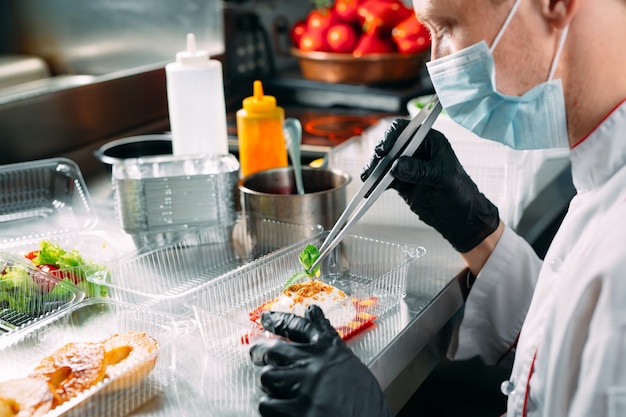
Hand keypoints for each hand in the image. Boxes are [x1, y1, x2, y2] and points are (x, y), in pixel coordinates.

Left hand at [249, 305, 392, 416]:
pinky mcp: (296, 409)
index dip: (280, 320)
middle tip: (256, 354)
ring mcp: (304, 385)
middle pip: (275, 349)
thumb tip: (321, 351)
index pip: (301, 327)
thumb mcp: (355, 369)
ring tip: (273, 390)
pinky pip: (267, 404)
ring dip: (268, 385)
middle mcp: (315, 363)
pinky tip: (279, 410)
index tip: (267, 317)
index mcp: (331, 351)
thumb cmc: (366, 403)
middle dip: (261, 352)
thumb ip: (334, 358)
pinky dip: (271, 408)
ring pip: (268, 376)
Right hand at [361, 118, 499, 252]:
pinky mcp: (401, 182)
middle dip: (380, 156)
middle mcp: (417, 151)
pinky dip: (376, 184)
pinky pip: (384, 179)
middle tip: (373, 168)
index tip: (384, 150)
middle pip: (391, 146)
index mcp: (431, 141)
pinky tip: (371, 189)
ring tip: (368, 180)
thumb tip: (397, 166)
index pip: (407, 130)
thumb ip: (421, 171)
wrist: (461, 218)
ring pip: (385, 163)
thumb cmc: (461, 193)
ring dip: (374, 170)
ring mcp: (408, 167)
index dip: (392, 137)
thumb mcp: (444, 178)